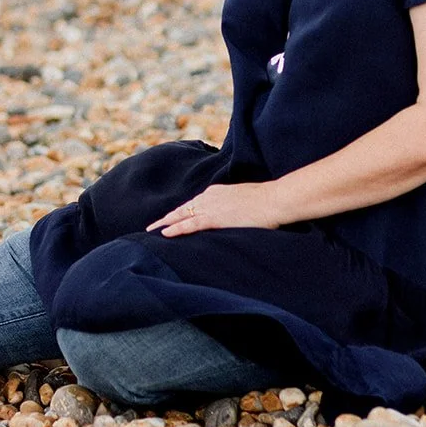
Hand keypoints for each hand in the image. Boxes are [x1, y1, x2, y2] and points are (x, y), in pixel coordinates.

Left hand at [147, 182, 281, 236]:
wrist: (273, 200)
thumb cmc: (265, 201)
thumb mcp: (245, 200)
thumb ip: (234, 206)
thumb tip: (234, 214)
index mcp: (216, 192)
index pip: (193, 203)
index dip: (181, 212)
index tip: (171, 218)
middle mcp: (209, 197)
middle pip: (183, 208)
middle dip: (167, 217)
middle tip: (152, 226)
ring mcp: (210, 207)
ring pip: (181, 215)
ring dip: (166, 223)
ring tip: (152, 231)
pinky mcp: (214, 218)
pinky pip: (190, 224)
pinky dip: (176, 229)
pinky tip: (165, 234)